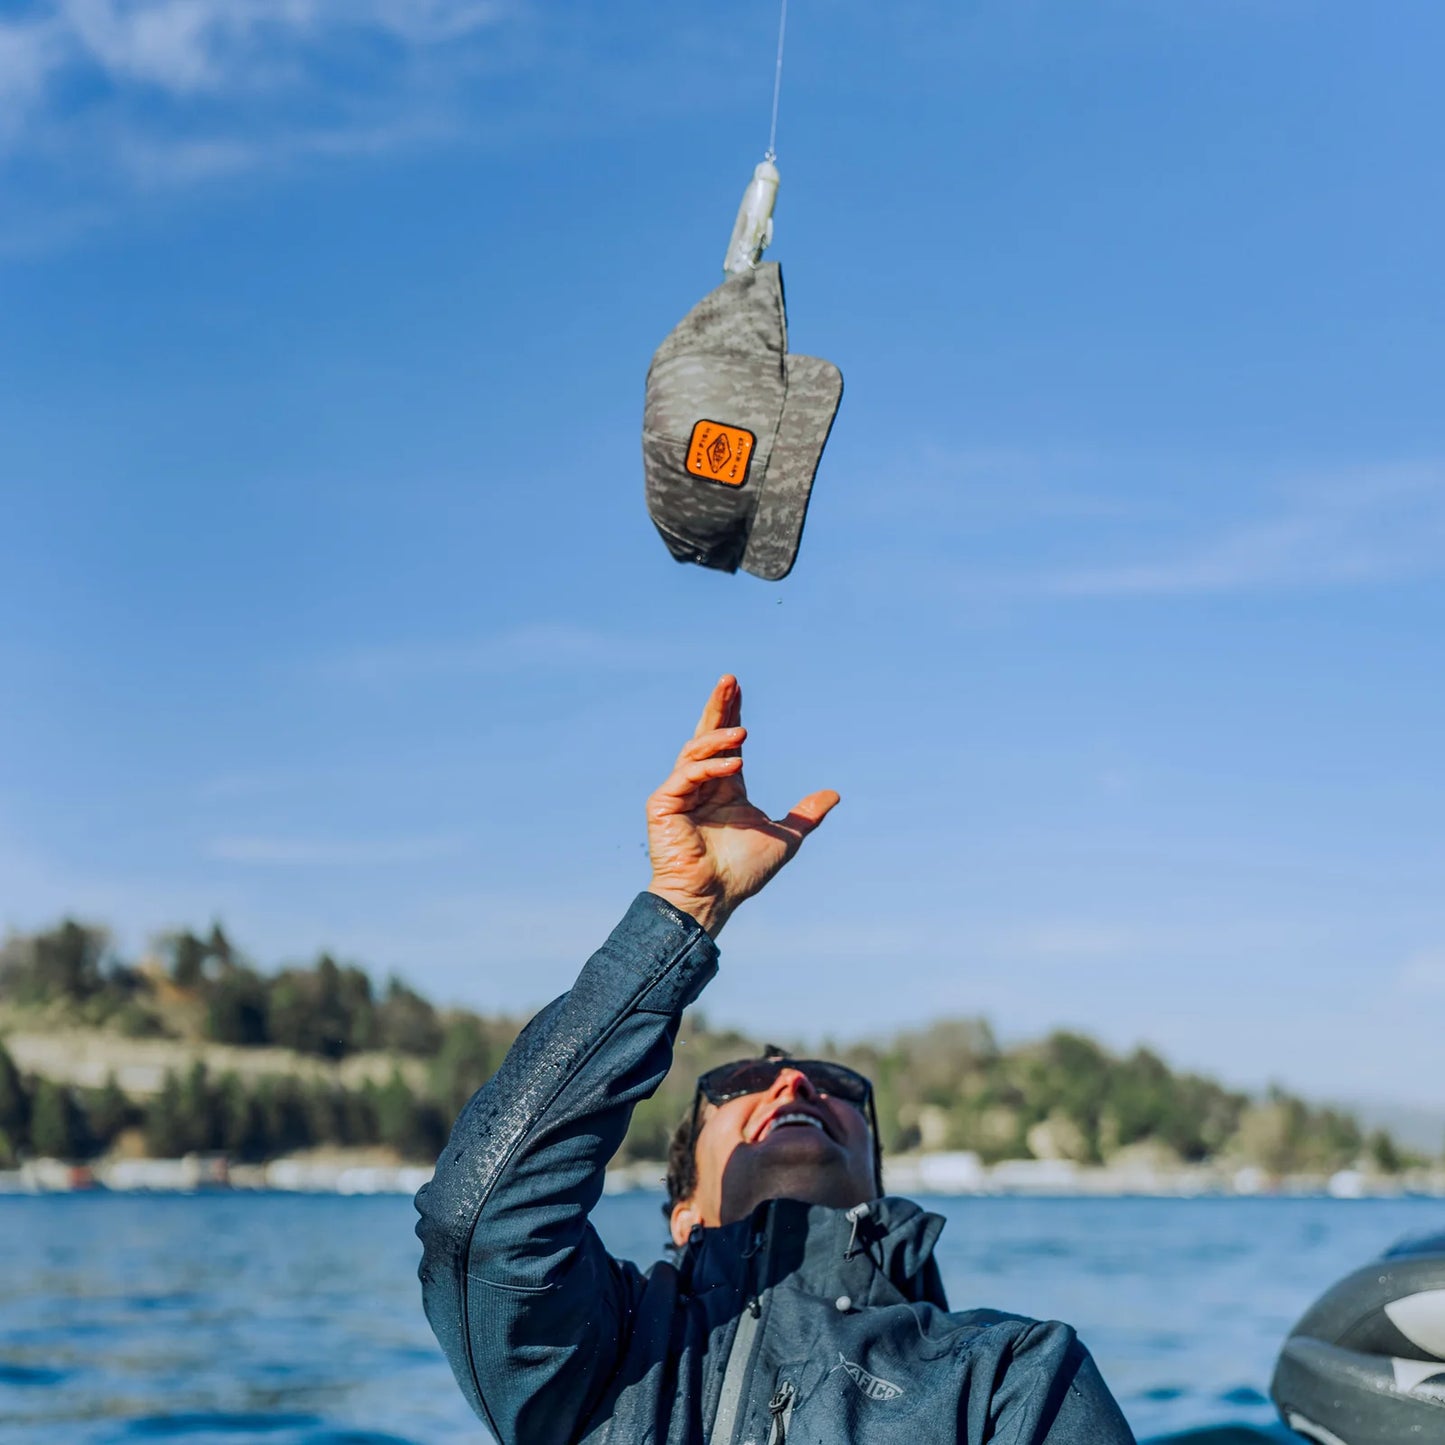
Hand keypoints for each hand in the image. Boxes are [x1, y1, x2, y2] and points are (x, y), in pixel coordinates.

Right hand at [646, 675, 839, 936]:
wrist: (712, 898)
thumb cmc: (741, 874)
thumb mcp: (784, 838)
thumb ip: (805, 815)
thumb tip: (834, 795)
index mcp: (725, 788)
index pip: (727, 742)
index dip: (732, 714)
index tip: (738, 688)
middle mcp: (701, 785)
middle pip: (707, 736)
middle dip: (718, 707)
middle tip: (729, 681)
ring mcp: (680, 793)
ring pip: (695, 752)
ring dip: (717, 738)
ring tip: (743, 733)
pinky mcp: (664, 804)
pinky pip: (685, 776)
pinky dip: (708, 767)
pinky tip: (733, 764)